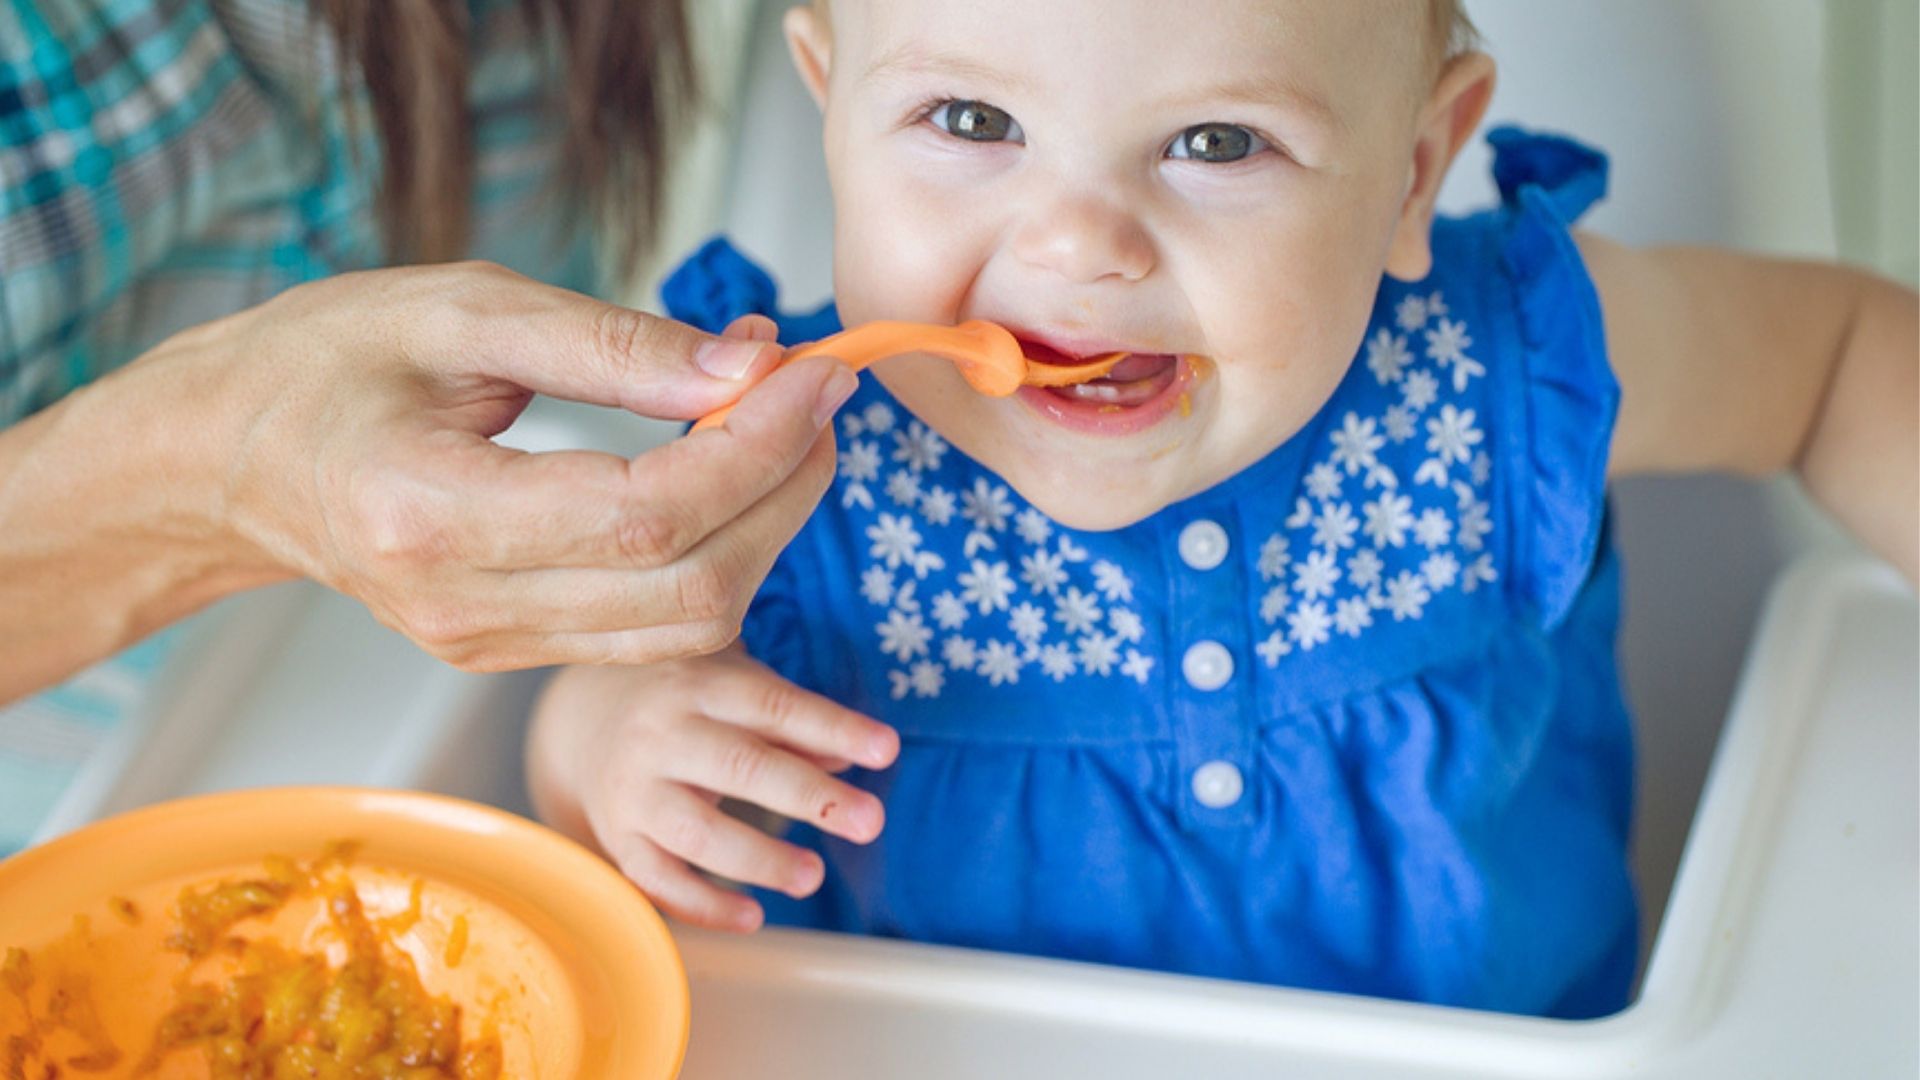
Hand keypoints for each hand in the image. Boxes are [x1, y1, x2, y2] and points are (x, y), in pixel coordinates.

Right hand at [198, 262, 854, 668]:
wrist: (228, 456)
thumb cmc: (328, 363)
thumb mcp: (462, 310)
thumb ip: (613, 343)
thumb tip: (751, 363)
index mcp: (431, 513)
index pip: (649, 512)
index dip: (756, 446)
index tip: (813, 372)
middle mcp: (463, 606)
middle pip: (690, 587)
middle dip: (785, 491)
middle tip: (819, 395)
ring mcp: (486, 645)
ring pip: (688, 626)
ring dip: (767, 530)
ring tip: (790, 429)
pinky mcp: (509, 652)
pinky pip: (653, 632)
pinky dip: (720, 559)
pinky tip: (734, 479)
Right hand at [528, 650, 899, 930]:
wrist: (584, 721)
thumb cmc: (689, 702)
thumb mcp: (737, 690)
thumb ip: (794, 723)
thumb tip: (852, 757)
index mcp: (700, 685)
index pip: (774, 705)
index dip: (833, 726)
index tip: (887, 751)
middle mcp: (661, 734)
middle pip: (740, 766)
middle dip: (810, 796)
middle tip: (871, 821)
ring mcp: (635, 790)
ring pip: (697, 832)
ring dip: (760, 859)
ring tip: (814, 878)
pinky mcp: (618, 838)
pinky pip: (659, 880)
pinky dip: (705, 905)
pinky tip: (754, 917)